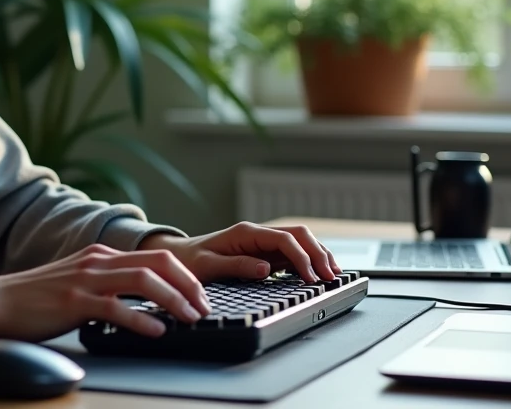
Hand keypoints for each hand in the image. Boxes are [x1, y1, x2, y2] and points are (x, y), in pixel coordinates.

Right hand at [0, 244, 213, 340]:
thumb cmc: (36, 298)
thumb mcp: (78, 281)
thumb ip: (108, 284)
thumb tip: (145, 302)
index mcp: (102, 255)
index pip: (156, 257)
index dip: (185, 276)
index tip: (201, 297)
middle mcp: (98, 260)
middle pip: (158, 263)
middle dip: (189, 285)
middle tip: (204, 307)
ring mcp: (86, 279)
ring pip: (143, 281)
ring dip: (174, 300)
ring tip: (190, 318)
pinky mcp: (73, 301)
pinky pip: (115, 308)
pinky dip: (141, 319)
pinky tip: (156, 331)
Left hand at [137, 222, 341, 283]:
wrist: (178, 256)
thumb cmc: (190, 261)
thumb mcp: (208, 266)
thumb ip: (236, 265)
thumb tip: (265, 269)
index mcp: (246, 233)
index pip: (283, 239)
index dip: (301, 257)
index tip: (311, 277)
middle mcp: (257, 233)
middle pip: (298, 234)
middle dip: (318, 253)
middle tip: (331, 276)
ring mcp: (262, 242)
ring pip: (299, 241)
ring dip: (317, 254)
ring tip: (332, 274)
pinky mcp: (263, 252)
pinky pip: (291, 252)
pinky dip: (308, 260)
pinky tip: (317, 273)